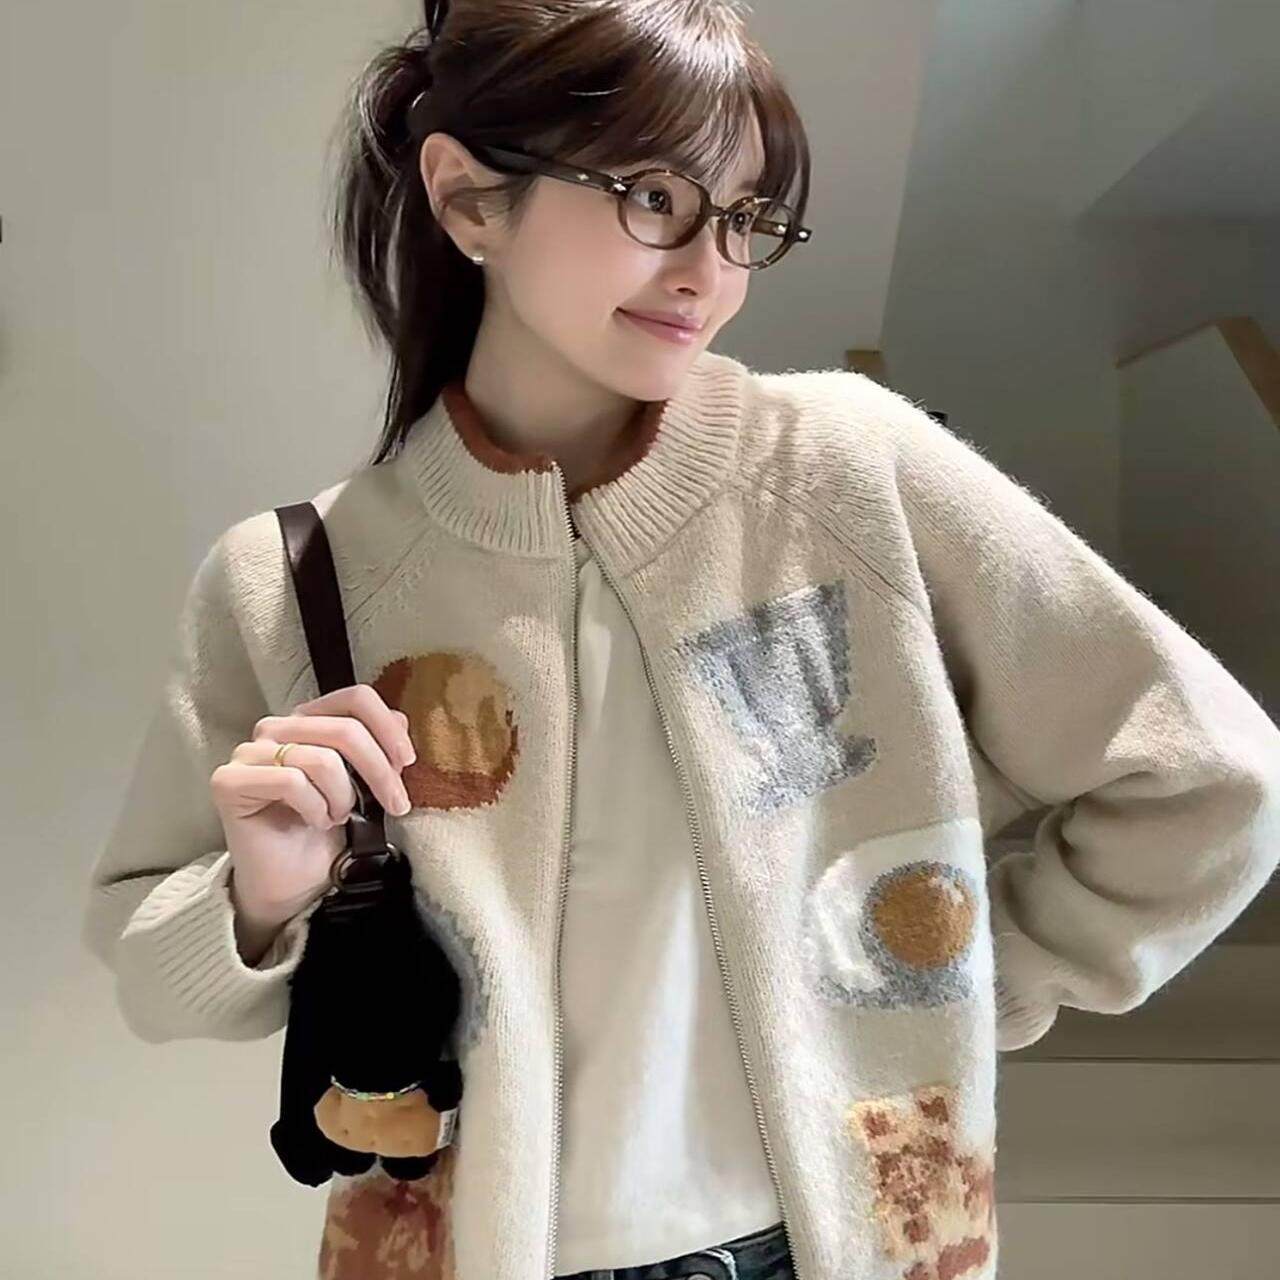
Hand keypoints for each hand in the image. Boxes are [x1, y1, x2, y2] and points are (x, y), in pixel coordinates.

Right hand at [210, 683, 416, 922]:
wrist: (293, 883)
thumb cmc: (325, 830)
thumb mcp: (364, 785)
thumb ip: (378, 748)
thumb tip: (399, 719)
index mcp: (309, 720)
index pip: (354, 698)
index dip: (386, 725)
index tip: (407, 760)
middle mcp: (276, 728)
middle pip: (345, 730)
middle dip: (379, 771)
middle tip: (396, 804)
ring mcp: (249, 752)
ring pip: (321, 759)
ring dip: (344, 797)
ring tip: (339, 816)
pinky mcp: (229, 781)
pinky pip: (290, 782)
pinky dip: (315, 807)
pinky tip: (316, 821)